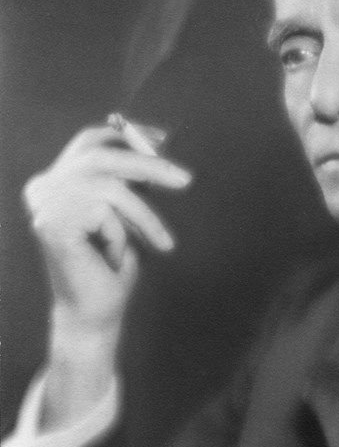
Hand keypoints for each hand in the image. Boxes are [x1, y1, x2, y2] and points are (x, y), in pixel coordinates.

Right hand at [22, 122, 191, 428]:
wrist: (97, 312)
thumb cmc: (114, 263)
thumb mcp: (128, 211)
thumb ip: (132, 178)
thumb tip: (158, 141)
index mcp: (58, 179)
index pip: (90, 140)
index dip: (128, 134)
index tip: (165, 138)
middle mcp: (44, 186)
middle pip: (101, 155)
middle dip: (149, 164)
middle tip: (186, 180)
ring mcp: (44, 204)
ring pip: (111, 186)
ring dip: (143, 215)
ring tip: (160, 242)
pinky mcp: (52, 224)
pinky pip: (107, 212)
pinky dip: (123, 234)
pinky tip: (114, 257)